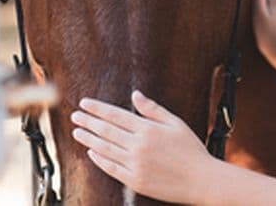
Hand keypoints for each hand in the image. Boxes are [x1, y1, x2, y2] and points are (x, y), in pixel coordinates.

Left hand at [71, 90, 212, 203]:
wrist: (200, 180)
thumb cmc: (191, 149)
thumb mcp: (176, 123)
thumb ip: (153, 109)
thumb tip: (136, 94)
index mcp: (149, 129)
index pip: (116, 115)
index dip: (98, 108)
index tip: (84, 103)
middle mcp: (139, 146)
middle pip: (106, 131)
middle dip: (88, 121)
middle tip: (75, 115)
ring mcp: (135, 164)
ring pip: (105, 149)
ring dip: (89, 139)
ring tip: (78, 132)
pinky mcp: (134, 180)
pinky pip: (111, 168)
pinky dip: (99, 159)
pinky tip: (91, 152)